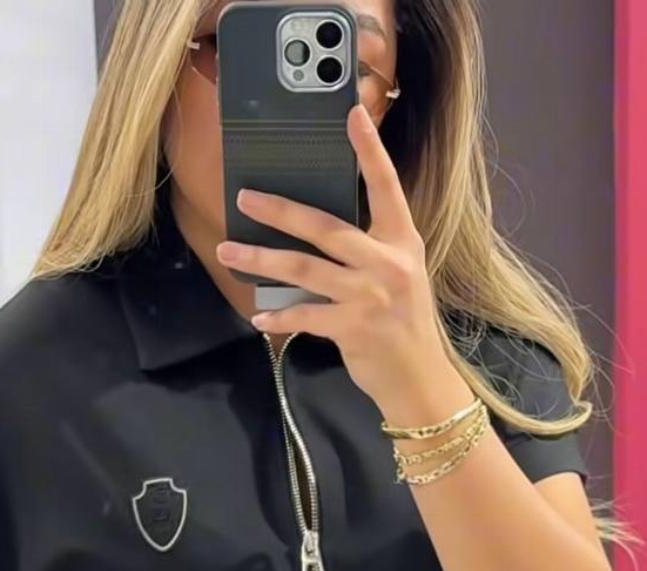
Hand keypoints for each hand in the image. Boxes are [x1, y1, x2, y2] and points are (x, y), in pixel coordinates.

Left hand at [215, 103, 451, 411]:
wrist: (418, 379)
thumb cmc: (403, 323)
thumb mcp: (400, 274)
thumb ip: (369, 249)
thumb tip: (318, 230)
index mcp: (401, 241)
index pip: (386, 186)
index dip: (369, 150)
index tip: (352, 114)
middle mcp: (387, 263)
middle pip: (325, 227)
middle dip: (280, 212)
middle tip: (245, 199)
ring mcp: (370, 296)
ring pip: (303, 269)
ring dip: (260, 261)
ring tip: (228, 252)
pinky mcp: (353, 328)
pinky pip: (305, 316)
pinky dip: (278, 315)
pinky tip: (258, 314)